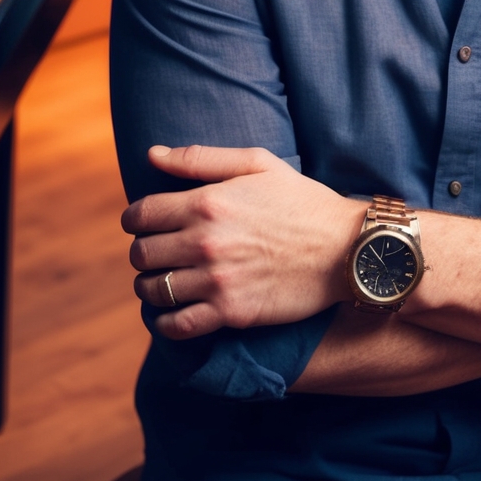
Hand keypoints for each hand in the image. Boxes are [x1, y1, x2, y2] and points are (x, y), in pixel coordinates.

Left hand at [121, 145, 365, 339]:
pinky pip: (177, 325)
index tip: (143, 223)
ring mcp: (217, 281)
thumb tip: (152, 154)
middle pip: (141, 253)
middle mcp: (206, 242)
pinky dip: (164, 321)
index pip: (141, 214)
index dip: (134, 218)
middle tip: (157, 251)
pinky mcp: (231, 312)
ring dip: (150, 284)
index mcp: (208, 202)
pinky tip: (171, 312)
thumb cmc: (302, 200)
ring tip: (164, 279)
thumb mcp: (257, 163)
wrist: (345, 248)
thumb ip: (201, 159)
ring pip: (154, 289)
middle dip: (142, 251)